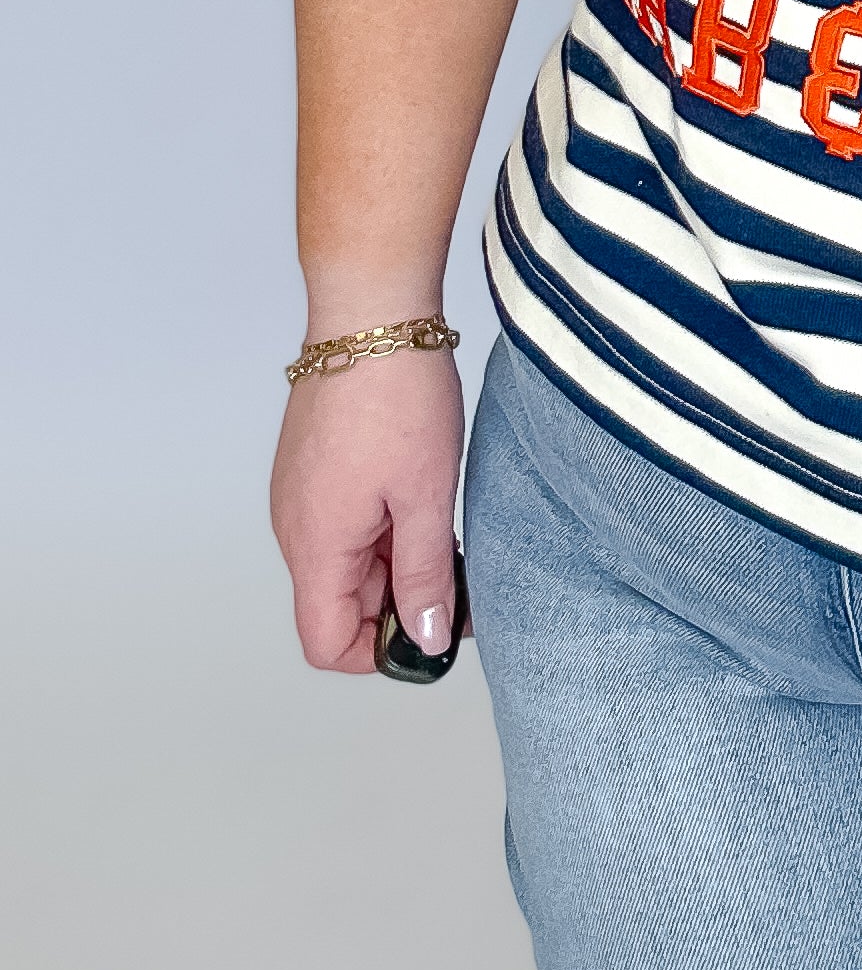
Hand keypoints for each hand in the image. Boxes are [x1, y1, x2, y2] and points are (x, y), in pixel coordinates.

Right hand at [270, 341, 466, 672]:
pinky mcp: (312, 467)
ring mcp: (300, 495)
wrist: (371, 314)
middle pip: (337, 604)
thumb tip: (425, 637)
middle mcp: (295, 527)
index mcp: (316, 544)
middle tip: (458, 576)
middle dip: (396, 604)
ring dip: (392, 562)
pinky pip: (342, 523)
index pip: (326, 643)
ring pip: (343, 562)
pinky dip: (381, 528)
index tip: (433, 631)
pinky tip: (422, 497)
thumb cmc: (396, 396)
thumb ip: (425, 574)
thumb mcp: (426, 495)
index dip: (379, 655)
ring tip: (444, 528)